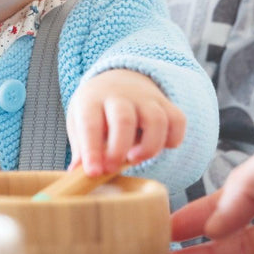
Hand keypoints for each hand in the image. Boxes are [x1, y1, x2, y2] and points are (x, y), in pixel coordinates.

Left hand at [67, 69, 185, 175]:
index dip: (92, 149)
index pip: (90, 123)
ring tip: (135, 158)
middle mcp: (120, 95)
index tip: (93, 172)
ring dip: (149, 146)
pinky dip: (173, 139)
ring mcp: (145, 98)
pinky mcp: (166, 104)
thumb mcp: (79, 121)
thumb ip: (80, 147)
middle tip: (112, 169)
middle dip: (119, 148)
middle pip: (124, 119)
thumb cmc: (96, 109)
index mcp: (92, 99)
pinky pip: (177, 120)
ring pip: (156, 120)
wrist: (119, 80)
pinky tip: (160, 147)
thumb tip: (76, 174)